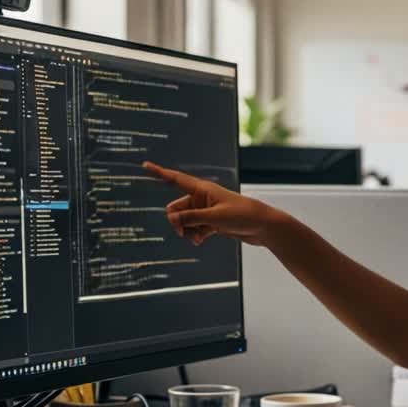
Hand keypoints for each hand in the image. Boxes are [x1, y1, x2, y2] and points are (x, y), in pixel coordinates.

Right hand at [143, 161, 285, 246]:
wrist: (263, 226)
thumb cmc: (242, 216)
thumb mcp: (214, 218)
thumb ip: (191, 218)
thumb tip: (172, 220)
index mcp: (202, 189)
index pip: (176, 179)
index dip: (159, 172)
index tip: (144, 165)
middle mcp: (202, 198)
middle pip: (176, 208)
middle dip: (177, 221)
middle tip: (182, 232)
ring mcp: (206, 210)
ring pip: (185, 221)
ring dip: (187, 231)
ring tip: (198, 238)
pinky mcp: (212, 222)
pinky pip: (194, 228)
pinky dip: (195, 235)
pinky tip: (201, 241)